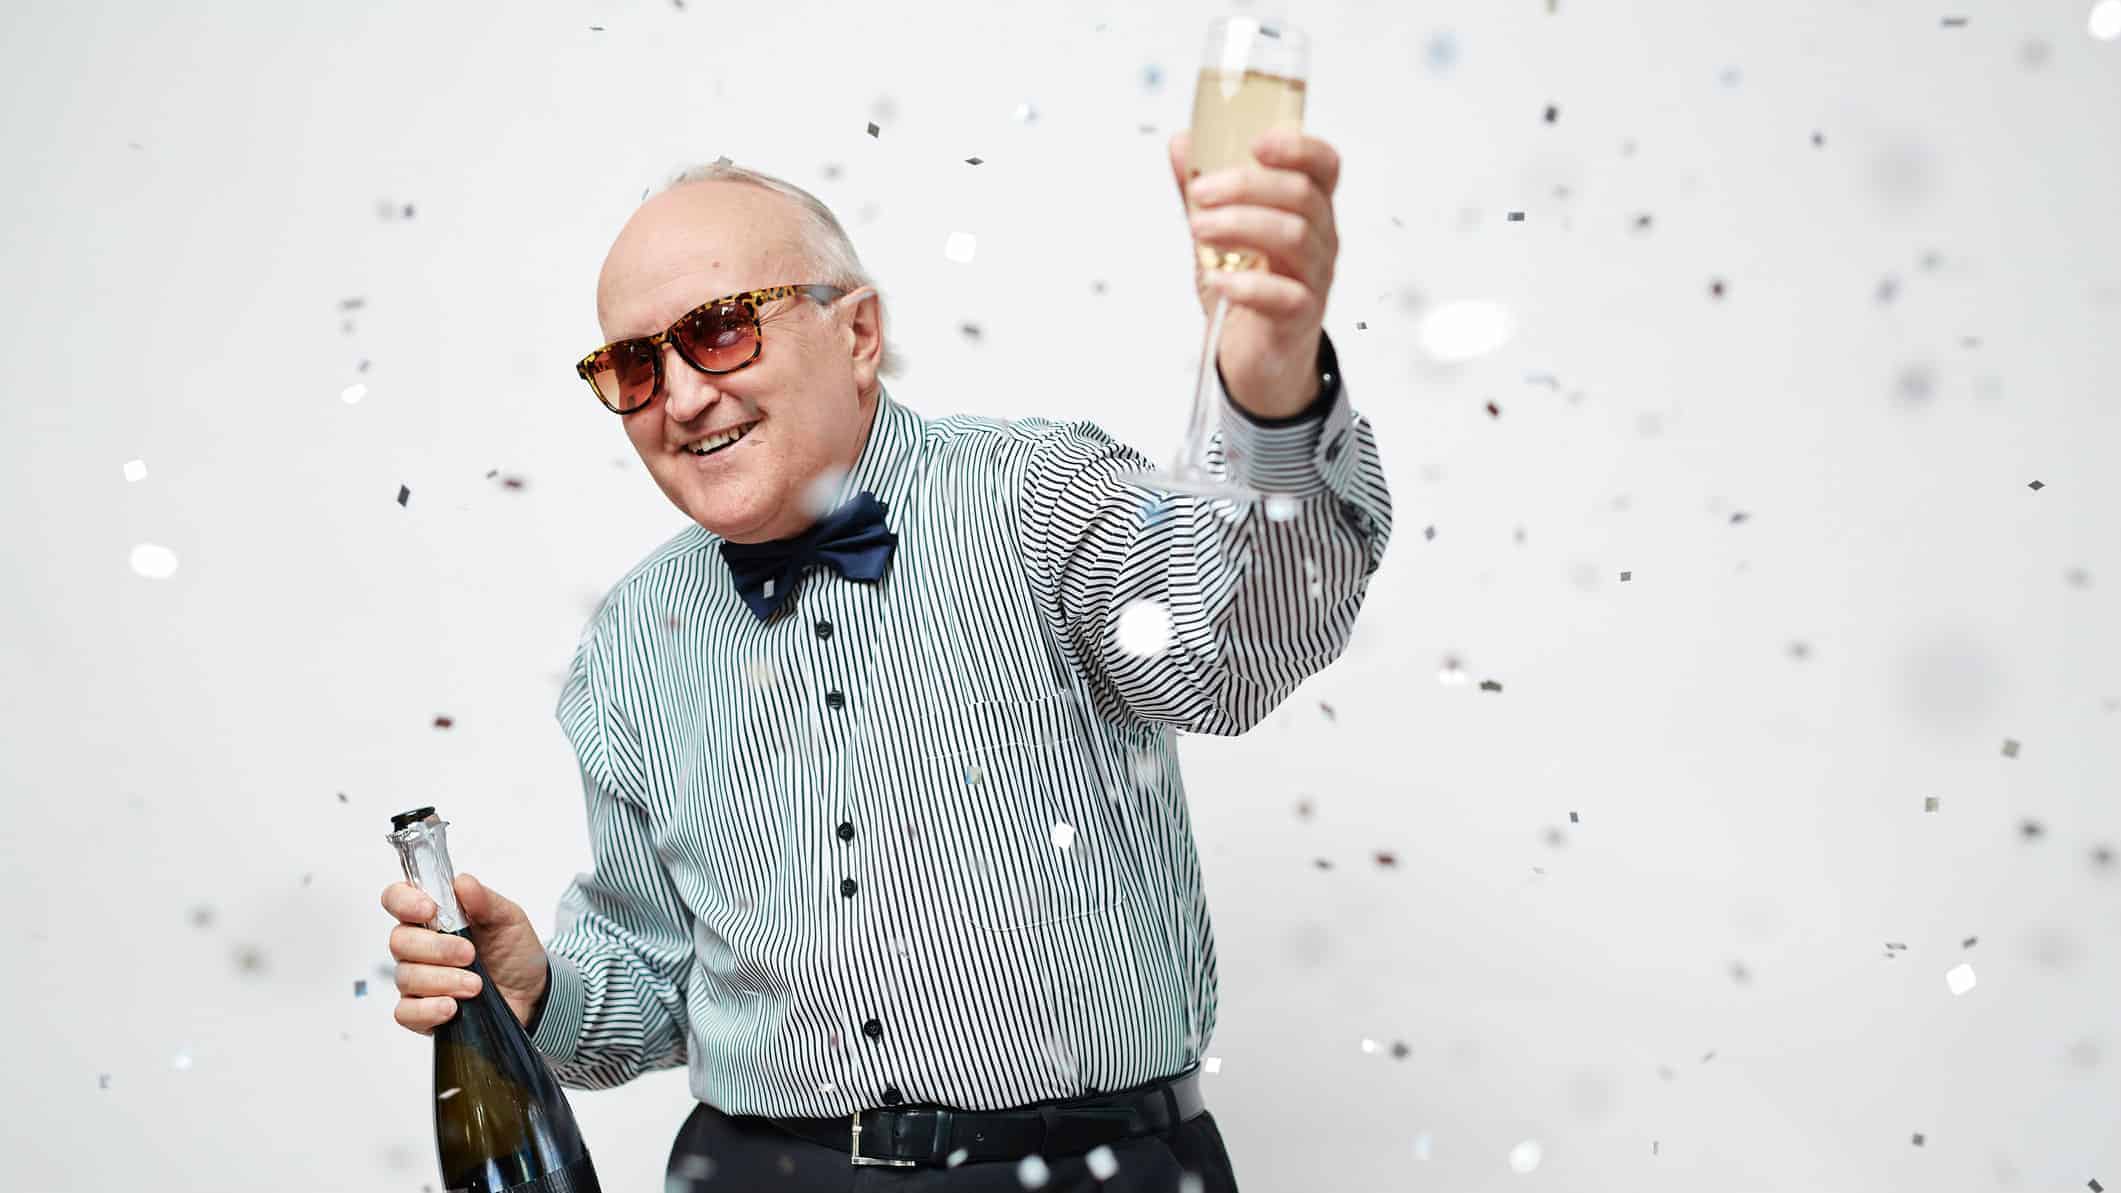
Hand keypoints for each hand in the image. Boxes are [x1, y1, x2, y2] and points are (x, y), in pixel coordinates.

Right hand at [381, 872, 549, 1033]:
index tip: (429, 909)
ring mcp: (417, 980)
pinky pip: (405, 1012)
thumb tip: (463, 882)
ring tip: (475, 985)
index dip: (404, 901)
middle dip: (437, 947)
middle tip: (470, 954)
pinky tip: (452, 1007)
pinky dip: (428, 1009)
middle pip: (399, 940)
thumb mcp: (510, 920)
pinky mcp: (421, 1012)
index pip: (397, 898)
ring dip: (443, 979)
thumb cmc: (515, 954)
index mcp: (434, 916)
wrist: (533, 995)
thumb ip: (485, 901)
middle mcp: (419, 946)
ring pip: (405, 976)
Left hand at [1169, 127, 1341, 419]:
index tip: (1256, 142)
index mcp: (1306, 210)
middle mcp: (1319, 240)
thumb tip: (1182, 144)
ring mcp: (1314, 279)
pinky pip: (1285, 295)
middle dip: (1246, 185)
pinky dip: (1246, 285)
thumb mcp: (1220, 233)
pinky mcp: (1300, 318)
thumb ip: (1204, 190)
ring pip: (1295, 237)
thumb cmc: (1247, 288)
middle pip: (1302, 195)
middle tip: (1201, 193)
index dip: (1298, 146)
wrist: (1256, 356)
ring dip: (1240, 225)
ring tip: (1199, 229)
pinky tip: (1217, 280)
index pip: (1323, 166)